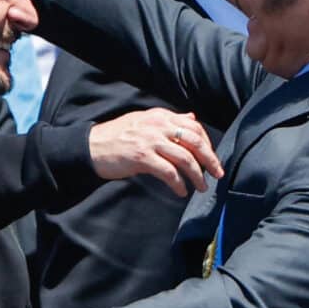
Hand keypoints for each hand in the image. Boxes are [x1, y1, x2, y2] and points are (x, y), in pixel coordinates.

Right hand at [89, 108, 223, 196]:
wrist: (90, 147)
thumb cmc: (117, 136)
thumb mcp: (144, 121)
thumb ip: (168, 120)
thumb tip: (192, 117)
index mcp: (160, 116)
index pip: (194, 126)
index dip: (207, 143)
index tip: (212, 157)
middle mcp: (158, 126)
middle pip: (195, 141)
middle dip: (210, 159)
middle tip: (218, 173)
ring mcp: (150, 141)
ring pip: (185, 158)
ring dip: (197, 175)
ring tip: (202, 187)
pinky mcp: (142, 157)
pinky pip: (169, 172)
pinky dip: (179, 184)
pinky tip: (181, 191)